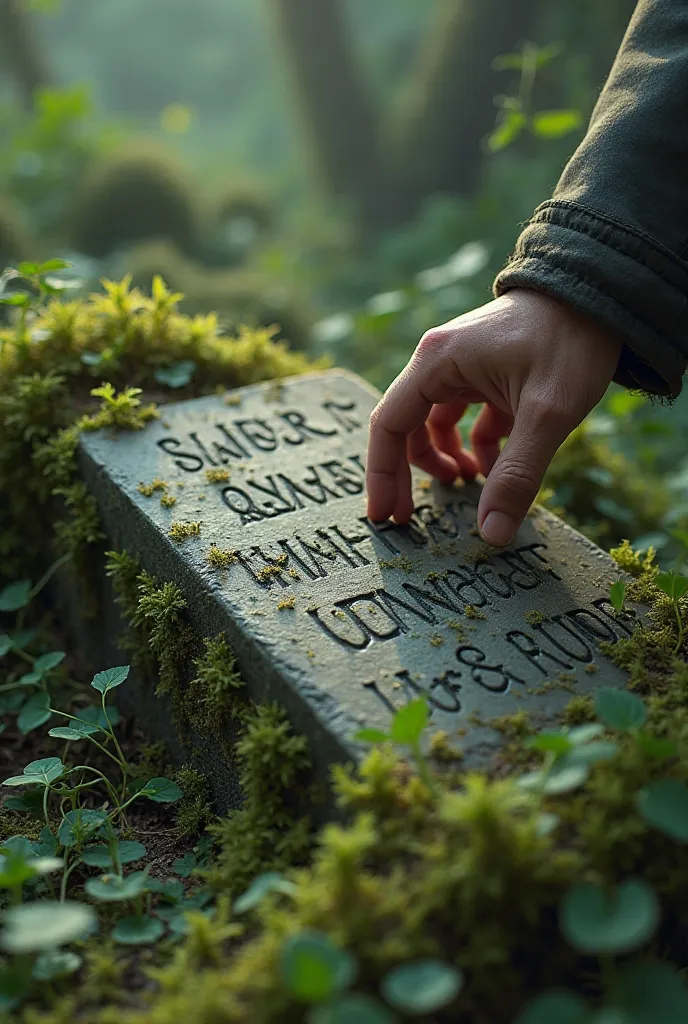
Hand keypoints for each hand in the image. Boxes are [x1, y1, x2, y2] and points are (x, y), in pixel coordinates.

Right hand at [366, 288, 621, 545]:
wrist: (606, 291)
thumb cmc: (571, 341)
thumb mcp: (547, 414)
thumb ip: (517, 475)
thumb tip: (492, 534)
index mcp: (437, 363)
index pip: (389, 425)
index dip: (382, 474)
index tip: (384, 516)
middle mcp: (441, 362)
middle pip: (407, 427)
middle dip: (412, 473)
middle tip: (413, 519)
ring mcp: (465, 365)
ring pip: (436, 424)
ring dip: (447, 457)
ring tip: (468, 484)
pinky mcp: (489, 371)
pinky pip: (467, 416)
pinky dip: (477, 444)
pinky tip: (497, 463)